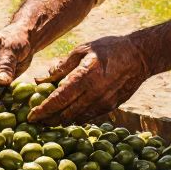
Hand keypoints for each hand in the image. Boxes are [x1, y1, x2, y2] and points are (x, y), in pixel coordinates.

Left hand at [27, 35, 152, 125]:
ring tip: (49, 120)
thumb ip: (61, 67)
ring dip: (61, 121)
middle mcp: (94, 93)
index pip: (58, 100)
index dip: (42, 110)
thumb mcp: (82, 50)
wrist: (140, 56)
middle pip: (65, 114)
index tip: (30, 116)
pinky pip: (89, 117)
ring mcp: (104, 103)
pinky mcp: (111, 107)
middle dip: (49, 120)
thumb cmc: (108, 48)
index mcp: (84, 77)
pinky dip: (76, 118)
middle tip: (36, 121)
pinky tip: (68, 115)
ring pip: (77, 119)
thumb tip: (40, 79)